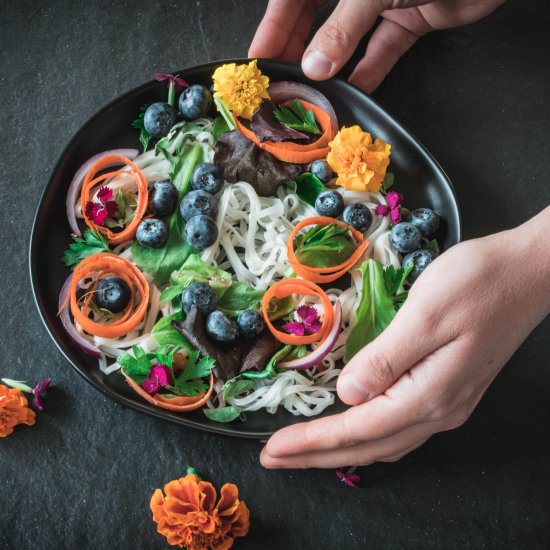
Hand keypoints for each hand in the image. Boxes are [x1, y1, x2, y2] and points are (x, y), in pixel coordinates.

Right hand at [249, 0, 504, 92]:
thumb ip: (341, 28)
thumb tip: (314, 66)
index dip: (273, 28)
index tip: (259, 60)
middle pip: (315, 17)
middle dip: (300, 50)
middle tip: (285, 83)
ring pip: (347, 35)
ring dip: (333, 65)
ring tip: (315, 92)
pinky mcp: (410, 16)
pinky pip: (383, 47)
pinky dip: (370, 69)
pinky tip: (355, 90)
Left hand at [260, 208, 549, 467]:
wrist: (528, 272)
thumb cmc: (478, 284)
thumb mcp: (424, 314)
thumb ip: (385, 359)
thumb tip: (349, 395)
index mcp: (427, 394)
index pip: (355, 429)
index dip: (310, 441)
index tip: (272, 449)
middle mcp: (438, 410)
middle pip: (366, 446)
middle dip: (315, 455)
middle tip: (273, 457)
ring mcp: (447, 403)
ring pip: (383, 442)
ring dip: (339, 448)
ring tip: (303, 449)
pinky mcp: (450, 389)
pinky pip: (399, 428)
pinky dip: (366, 436)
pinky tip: (354, 430)